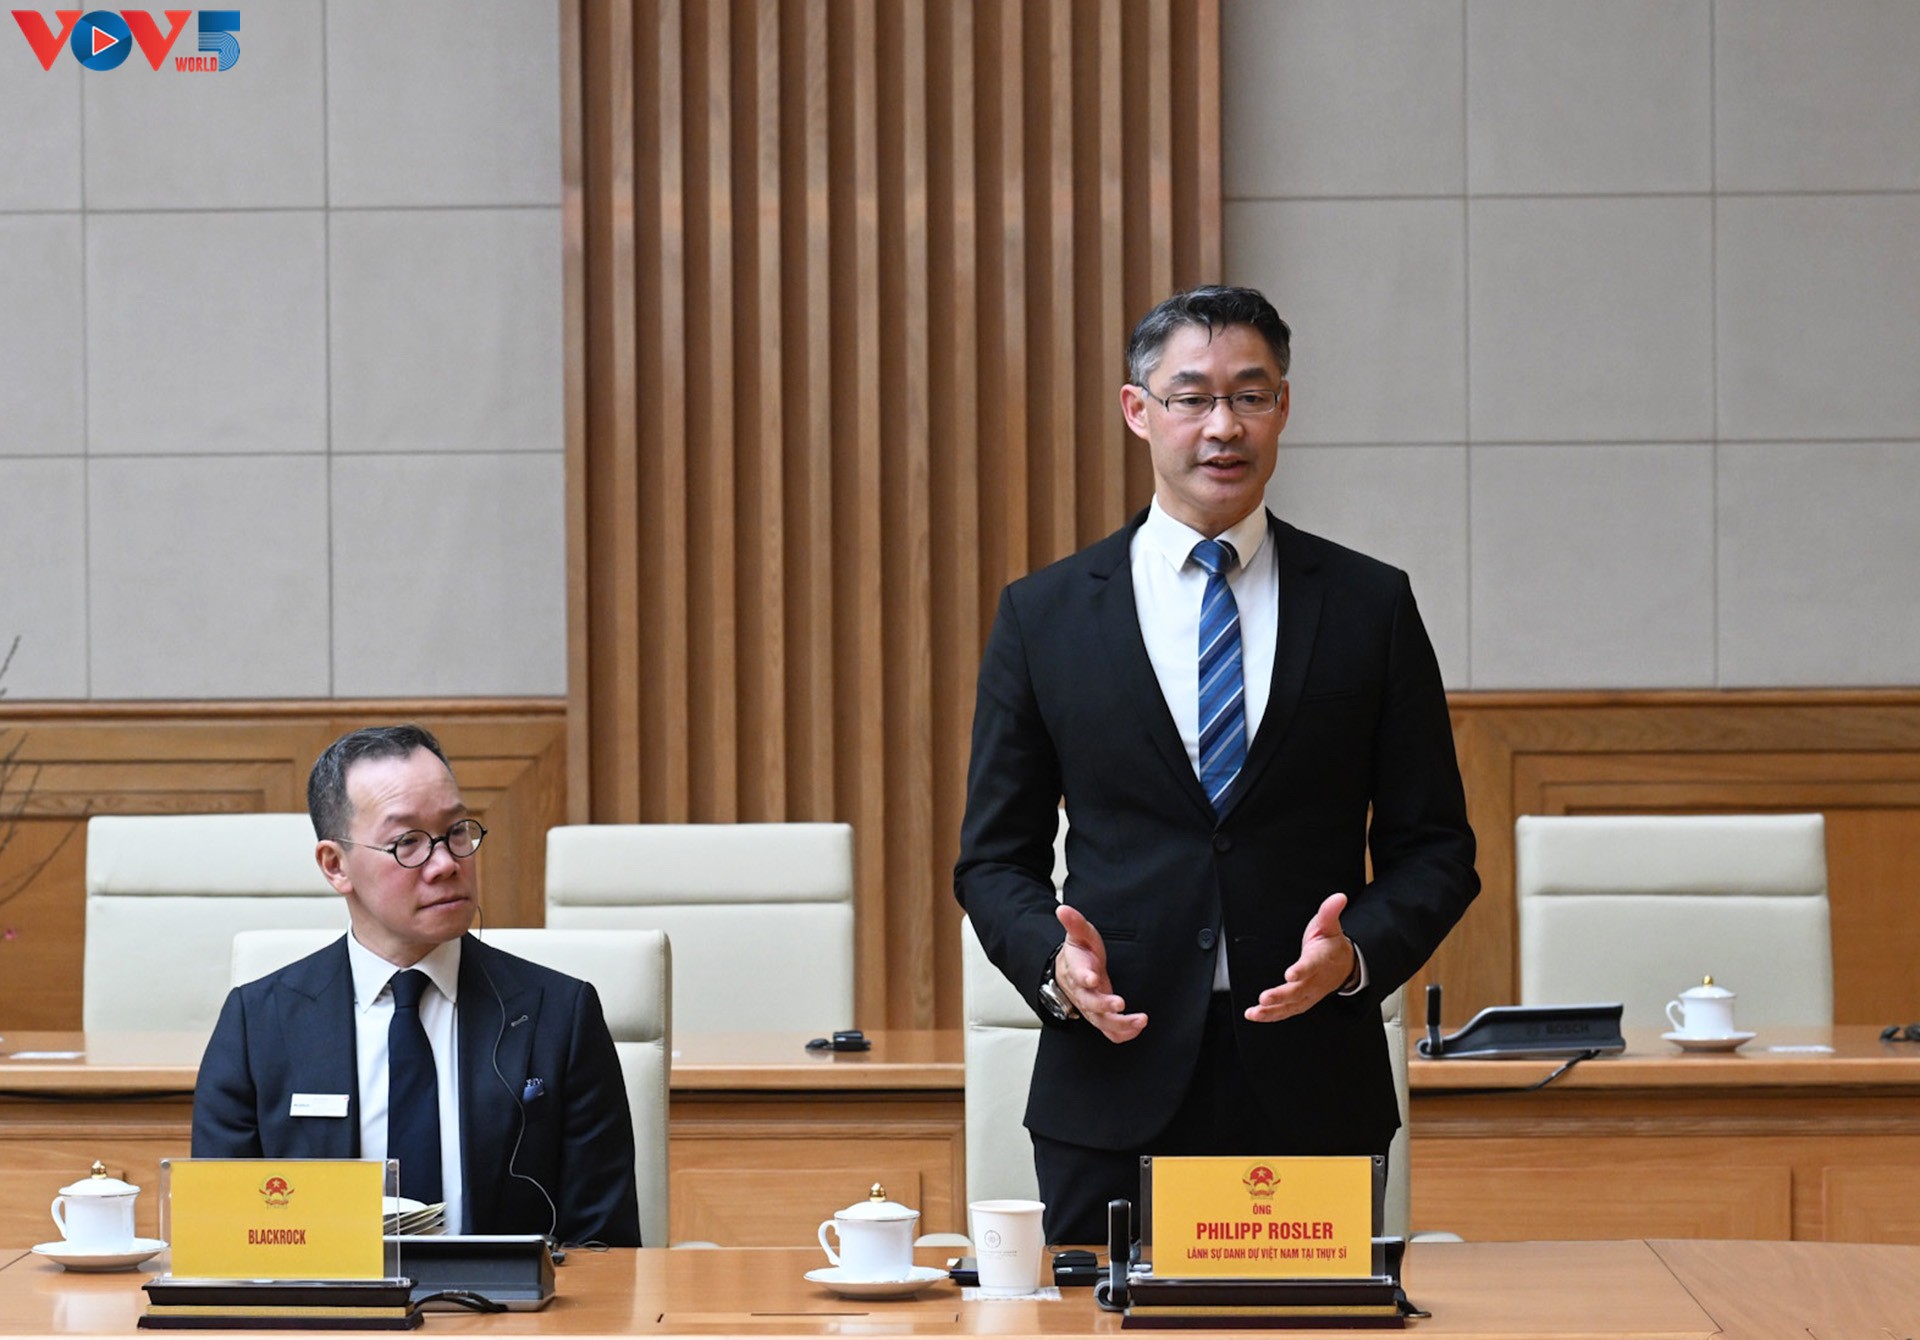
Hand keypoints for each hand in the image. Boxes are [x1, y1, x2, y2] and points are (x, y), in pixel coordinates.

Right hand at [1054, 903, 1147, 1042]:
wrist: (1071, 972)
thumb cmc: (1079, 953)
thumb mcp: (1079, 935)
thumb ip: (1074, 923)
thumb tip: (1063, 909)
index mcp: (1076, 970)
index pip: (1077, 975)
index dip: (1084, 977)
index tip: (1092, 978)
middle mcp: (1082, 992)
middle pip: (1089, 1002)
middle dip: (1104, 1004)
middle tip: (1119, 1003)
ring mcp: (1090, 1007)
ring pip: (1101, 1021)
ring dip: (1120, 1023)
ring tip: (1140, 1020)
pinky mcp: (1100, 1016)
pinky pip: (1109, 1031)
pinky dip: (1122, 1033)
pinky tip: (1137, 1028)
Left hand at [1244, 892, 1353, 1023]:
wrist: (1345, 965)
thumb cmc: (1332, 945)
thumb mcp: (1330, 925)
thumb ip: (1330, 912)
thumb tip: (1338, 897)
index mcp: (1322, 960)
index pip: (1312, 966)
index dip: (1302, 970)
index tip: (1290, 974)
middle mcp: (1316, 980)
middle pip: (1299, 990)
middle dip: (1281, 995)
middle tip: (1265, 998)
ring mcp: (1309, 993)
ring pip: (1292, 1005)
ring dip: (1273, 1010)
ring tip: (1255, 1012)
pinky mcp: (1303, 1001)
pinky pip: (1288, 1011)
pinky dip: (1272, 1015)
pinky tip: (1256, 1015)